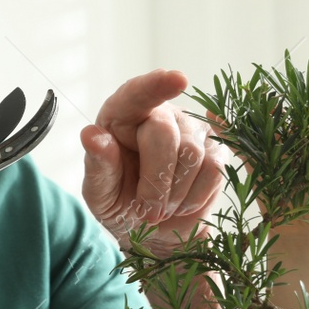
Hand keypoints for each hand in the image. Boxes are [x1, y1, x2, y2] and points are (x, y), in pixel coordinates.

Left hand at [82, 69, 225, 252]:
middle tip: (146, 212)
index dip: (157, 85)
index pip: (139, 92)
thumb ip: (98, 164)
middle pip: (167, 137)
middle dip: (156, 183)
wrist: (151, 229)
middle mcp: (161, 113)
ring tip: (161, 206)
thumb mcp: (100, 191)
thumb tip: (91, 135)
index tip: (177, 79)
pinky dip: (195, 198)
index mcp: (122, 113)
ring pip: (194, 156)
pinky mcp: (217, 149)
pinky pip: (215, 171)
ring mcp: (193, 129)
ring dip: (175, 195)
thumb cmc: (120, 201)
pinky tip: (181, 202)